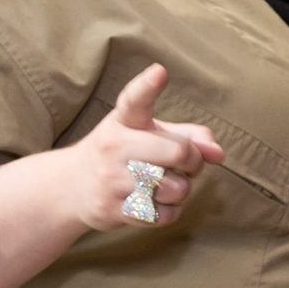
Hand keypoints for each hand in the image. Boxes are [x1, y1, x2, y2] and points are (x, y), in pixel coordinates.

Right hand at [75, 65, 224, 229]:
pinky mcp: (111, 209)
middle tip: (186, 164)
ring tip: (167, 184)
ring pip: (176, 188)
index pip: (135, 100)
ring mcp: (110, 179)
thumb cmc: (124, 154)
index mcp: (124, 121)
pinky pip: (163, 215)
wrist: (70, 186)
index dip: (148, 86)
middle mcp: (113, 146)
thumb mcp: (148, 133)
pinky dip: (170, 211)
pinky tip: (156, 202)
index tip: (160, 72)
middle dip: (194, 161)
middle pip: (179, 152)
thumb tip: (218, 153)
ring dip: (182, 190)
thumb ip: (189, 135)